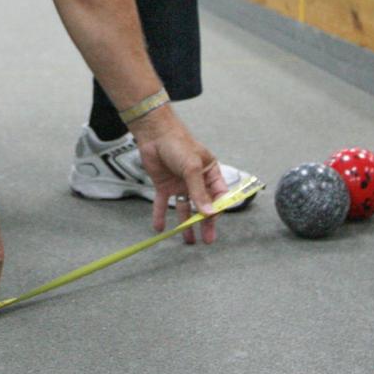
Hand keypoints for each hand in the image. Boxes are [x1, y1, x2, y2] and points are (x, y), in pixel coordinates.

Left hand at [131, 109, 227, 243]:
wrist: (154, 134)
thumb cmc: (179, 144)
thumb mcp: (192, 168)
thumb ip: (199, 192)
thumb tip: (209, 214)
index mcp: (209, 173)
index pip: (218, 195)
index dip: (218, 209)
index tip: (214, 221)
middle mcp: (196, 180)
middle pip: (203, 206)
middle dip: (205, 223)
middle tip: (207, 240)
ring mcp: (180, 184)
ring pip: (185, 208)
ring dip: (186, 223)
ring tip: (188, 240)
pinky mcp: (164, 185)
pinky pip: (164, 203)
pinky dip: (161, 215)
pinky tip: (160, 229)